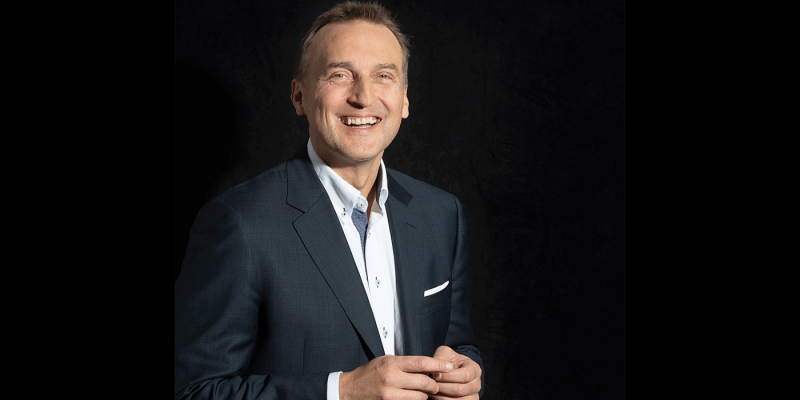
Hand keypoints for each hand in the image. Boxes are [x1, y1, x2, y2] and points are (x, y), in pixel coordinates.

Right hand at [339, 355, 454, 399]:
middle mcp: (391, 378)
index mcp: (392, 363)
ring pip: (420, 396)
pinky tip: (413, 397)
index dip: (438, 365)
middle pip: (424, 382)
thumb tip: (427, 365)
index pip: (421, 362)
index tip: (449, 366)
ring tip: (423, 392)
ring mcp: (390, 393)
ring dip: (425, 395)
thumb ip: (404, 363)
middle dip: (434, 384)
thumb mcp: (385, 361)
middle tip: (436, 384)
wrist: (349, 390)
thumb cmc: (368, 374)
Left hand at [429, 346, 481, 398]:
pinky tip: (436, 395)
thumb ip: (441, 357)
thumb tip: (436, 370)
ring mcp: (473, 396)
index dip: (449, 376)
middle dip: (443, 387)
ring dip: (442, 396)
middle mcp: (476, 384)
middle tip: (432, 384)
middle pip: (460, 390)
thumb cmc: (449, 361)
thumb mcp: (445, 353)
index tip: (435, 375)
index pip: (465, 375)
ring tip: (432, 390)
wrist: (453, 370)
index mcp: (475, 369)